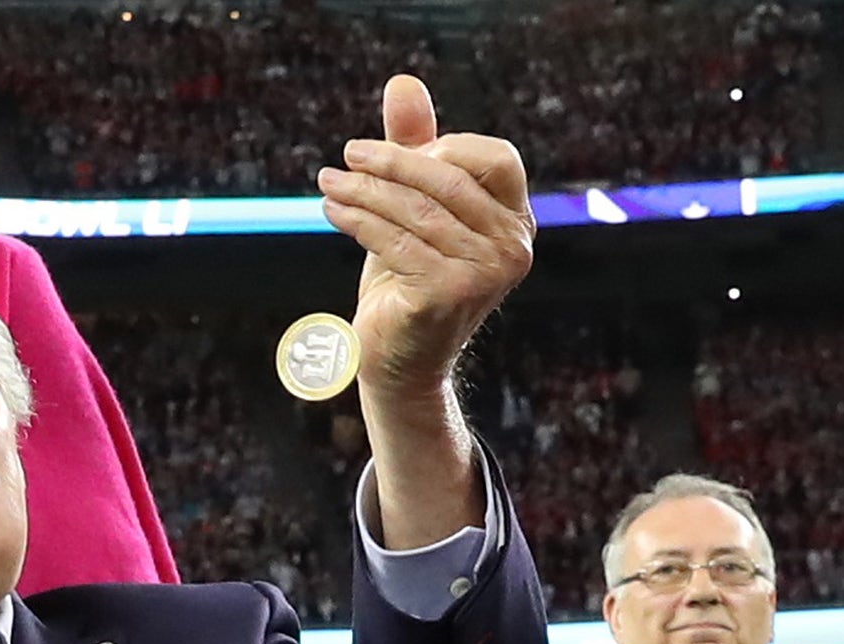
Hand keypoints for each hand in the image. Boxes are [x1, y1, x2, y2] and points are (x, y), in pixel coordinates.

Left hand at [318, 74, 534, 393]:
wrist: (399, 360)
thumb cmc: (407, 278)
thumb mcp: (413, 207)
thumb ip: (414, 148)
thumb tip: (403, 83)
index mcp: (516, 220)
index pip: (494, 158)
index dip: (441, 147)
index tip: (386, 151)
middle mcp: (513, 246)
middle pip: (449, 180)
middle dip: (390, 162)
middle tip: (346, 156)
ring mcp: (485, 272)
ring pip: (416, 211)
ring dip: (364, 192)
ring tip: (328, 183)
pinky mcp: (449, 293)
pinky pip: (396, 242)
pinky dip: (358, 221)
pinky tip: (333, 211)